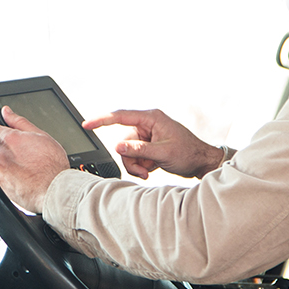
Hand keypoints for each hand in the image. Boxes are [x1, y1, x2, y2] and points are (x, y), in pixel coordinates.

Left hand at [0, 107, 70, 211]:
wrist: (54, 191)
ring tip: (25, 167)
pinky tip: (22, 177)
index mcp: (8, 140)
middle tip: (21, 153)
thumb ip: (20, 122)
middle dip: (2, 146)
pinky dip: (7, 174)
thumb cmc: (52, 166)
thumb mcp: (41, 136)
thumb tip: (7, 112)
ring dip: (5, 161)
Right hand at [83, 109, 222, 179]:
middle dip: (131, 159)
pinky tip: (152, 168)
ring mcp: (148, 135)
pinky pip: (135, 155)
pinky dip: (140, 165)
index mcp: (152, 118)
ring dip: (136, 164)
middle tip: (142, 171)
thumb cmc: (188, 153)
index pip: (120, 116)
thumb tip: (117, 146)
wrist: (201, 162)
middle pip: (123, 141)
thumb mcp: (162, 153)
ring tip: (148, 171)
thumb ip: (138, 149)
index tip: (87, 124)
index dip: (101, 120)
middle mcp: (148, 124)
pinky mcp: (148, 145)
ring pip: (128, 151)